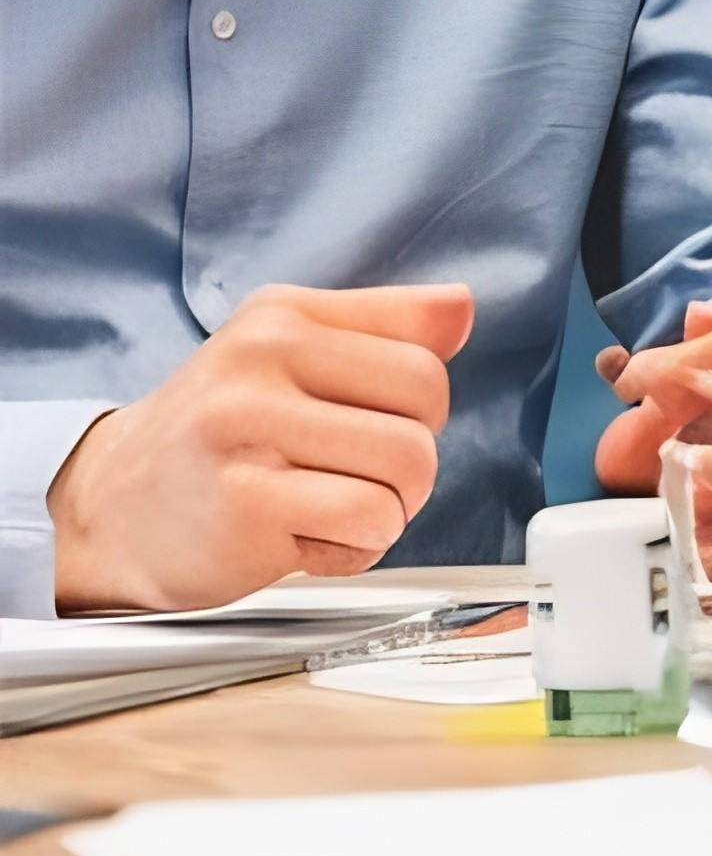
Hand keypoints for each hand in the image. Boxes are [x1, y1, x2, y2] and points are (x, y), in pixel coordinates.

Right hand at [48, 282, 470, 610]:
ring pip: (409, 466)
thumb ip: (378, 327)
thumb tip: (463, 307)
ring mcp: (251, 430)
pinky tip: (306, 542)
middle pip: (426, 407)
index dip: (419, 404)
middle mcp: (262, 359)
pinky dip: (355, 548)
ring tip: (326, 510)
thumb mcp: (282, 354)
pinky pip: (368, 522)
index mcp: (281, 316)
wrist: (105, 511)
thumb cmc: (210, 436)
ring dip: (388, 509)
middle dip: (409, 460)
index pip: (423, 345)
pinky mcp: (249, 506)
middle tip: (349, 478)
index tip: (372, 423)